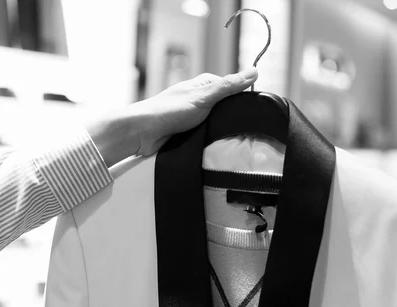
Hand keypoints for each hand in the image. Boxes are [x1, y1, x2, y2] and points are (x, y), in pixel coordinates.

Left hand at [131, 67, 257, 156]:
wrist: (142, 133)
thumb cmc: (168, 111)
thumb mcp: (203, 97)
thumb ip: (228, 86)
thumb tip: (254, 71)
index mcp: (204, 85)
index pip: (233, 89)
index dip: (244, 99)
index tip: (253, 111)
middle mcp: (199, 98)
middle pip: (226, 108)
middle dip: (232, 117)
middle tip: (241, 128)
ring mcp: (194, 116)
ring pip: (217, 124)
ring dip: (220, 131)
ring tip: (228, 139)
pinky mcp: (189, 132)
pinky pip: (206, 136)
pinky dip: (210, 140)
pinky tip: (215, 145)